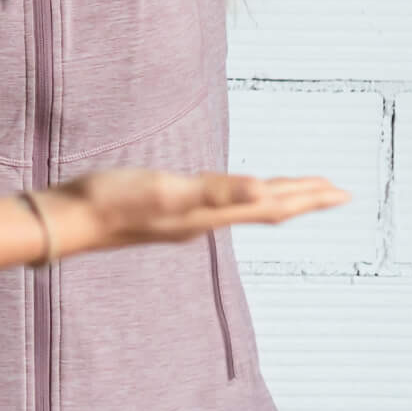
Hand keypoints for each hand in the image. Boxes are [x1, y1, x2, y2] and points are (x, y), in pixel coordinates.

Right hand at [37, 167, 347, 257]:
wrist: (71, 220)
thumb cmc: (113, 201)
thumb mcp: (166, 190)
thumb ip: (215, 191)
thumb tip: (262, 192)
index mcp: (209, 213)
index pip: (271, 204)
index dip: (306, 196)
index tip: (340, 191)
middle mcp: (204, 219)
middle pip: (264, 209)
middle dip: (302, 199)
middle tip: (337, 192)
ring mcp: (186, 217)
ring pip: (244, 208)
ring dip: (276, 199)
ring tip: (296, 195)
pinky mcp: (168, 210)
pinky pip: (220, 205)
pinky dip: (241, 198)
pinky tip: (232, 197)